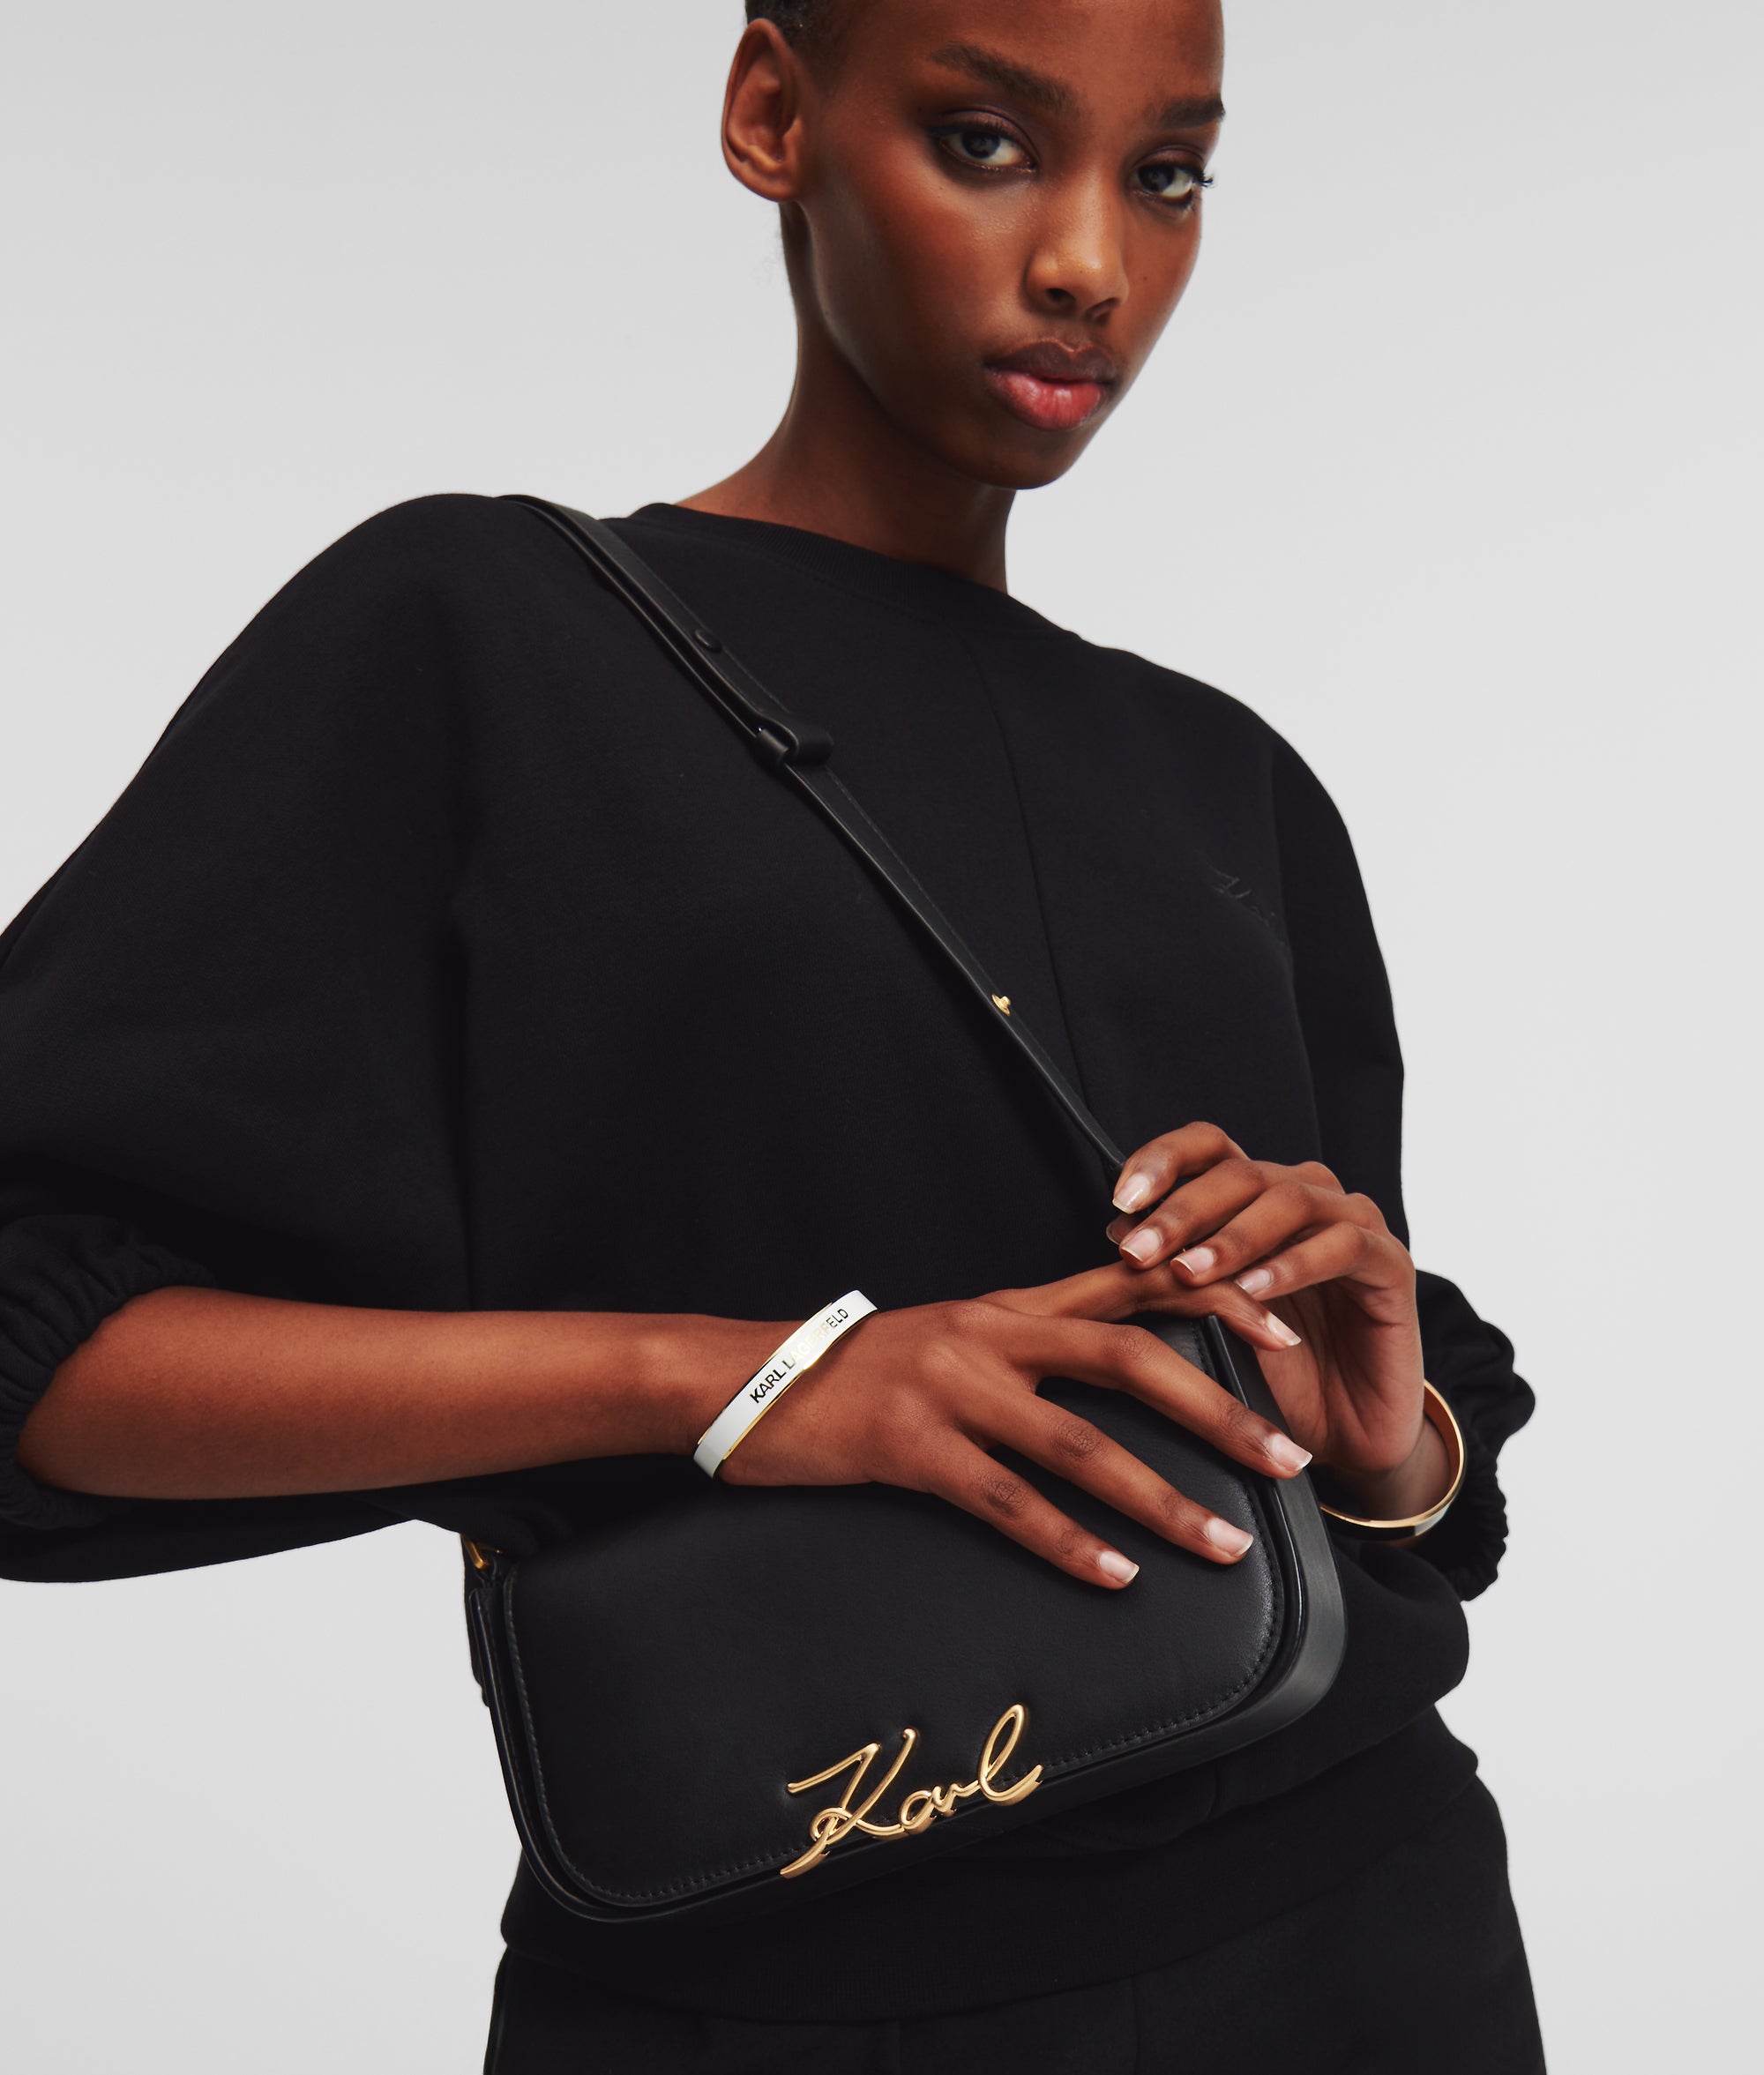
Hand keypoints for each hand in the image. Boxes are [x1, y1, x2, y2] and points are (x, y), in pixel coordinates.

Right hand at [714, 1270, 1314, 1588]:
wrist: (747, 1380)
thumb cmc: (855, 1370)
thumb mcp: (950, 1336)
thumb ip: (1024, 1345)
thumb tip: (1107, 1372)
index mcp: (1007, 1305)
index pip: (1132, 1281)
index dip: (1215, 1298)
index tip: (1283, 1329)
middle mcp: (990, 1333)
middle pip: (1129, 1358)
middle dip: (1219, 1410)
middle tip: (1290, 1457)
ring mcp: (950, 1387)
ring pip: (1079, 1443)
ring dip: (1161, 1498)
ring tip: (1225, 1544)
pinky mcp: (911, 1447)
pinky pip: (1006, 1500)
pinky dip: (1067, 1542)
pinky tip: (1115, 1577)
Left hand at [1103, 1122, 1446, 1518]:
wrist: (1341, 1435)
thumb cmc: (1270, 1370)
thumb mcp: (1209, 1318)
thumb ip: (1174, 1270)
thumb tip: (1117, 1233)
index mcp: (1256, 1197)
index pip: (1209, 1147)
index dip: (1163, 1160)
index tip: (1120, 1200)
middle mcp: (1305, 1197)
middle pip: (1241, 1172)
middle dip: (1182, 1211)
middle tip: (1139, 1251)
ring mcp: (1352, 1224)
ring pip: (1289, 1200)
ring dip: (1232, 1237)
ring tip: (1189, 1274)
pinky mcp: (1391, 1264)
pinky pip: (1343, 1246)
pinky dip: (1293, 1266)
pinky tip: (1253, 1291)